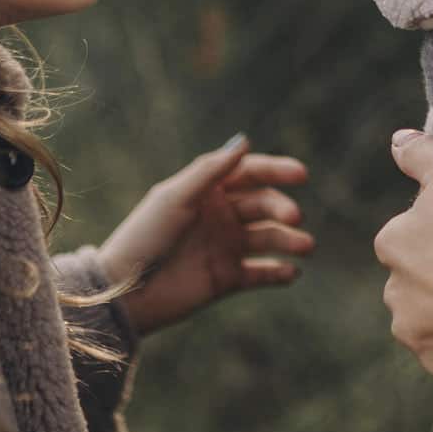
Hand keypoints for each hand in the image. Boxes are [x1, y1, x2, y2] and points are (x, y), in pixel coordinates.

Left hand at [97, 134, 311, 337]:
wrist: (126, 291)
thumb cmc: (146, 237)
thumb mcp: (175, 198)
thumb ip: (211, 170)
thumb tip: (245, 140)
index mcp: (208, 190)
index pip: (250, 172)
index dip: (277, 170)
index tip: (301, 174)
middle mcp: (221, 215)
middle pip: (263, 204)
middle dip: (282, 209)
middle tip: (294, 217)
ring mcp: (226, 246)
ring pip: (269, 238)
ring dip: (289, 240)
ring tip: (305, 246)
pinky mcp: (228, 279)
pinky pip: (262, 273)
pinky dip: (279, 272)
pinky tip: (291, 272)